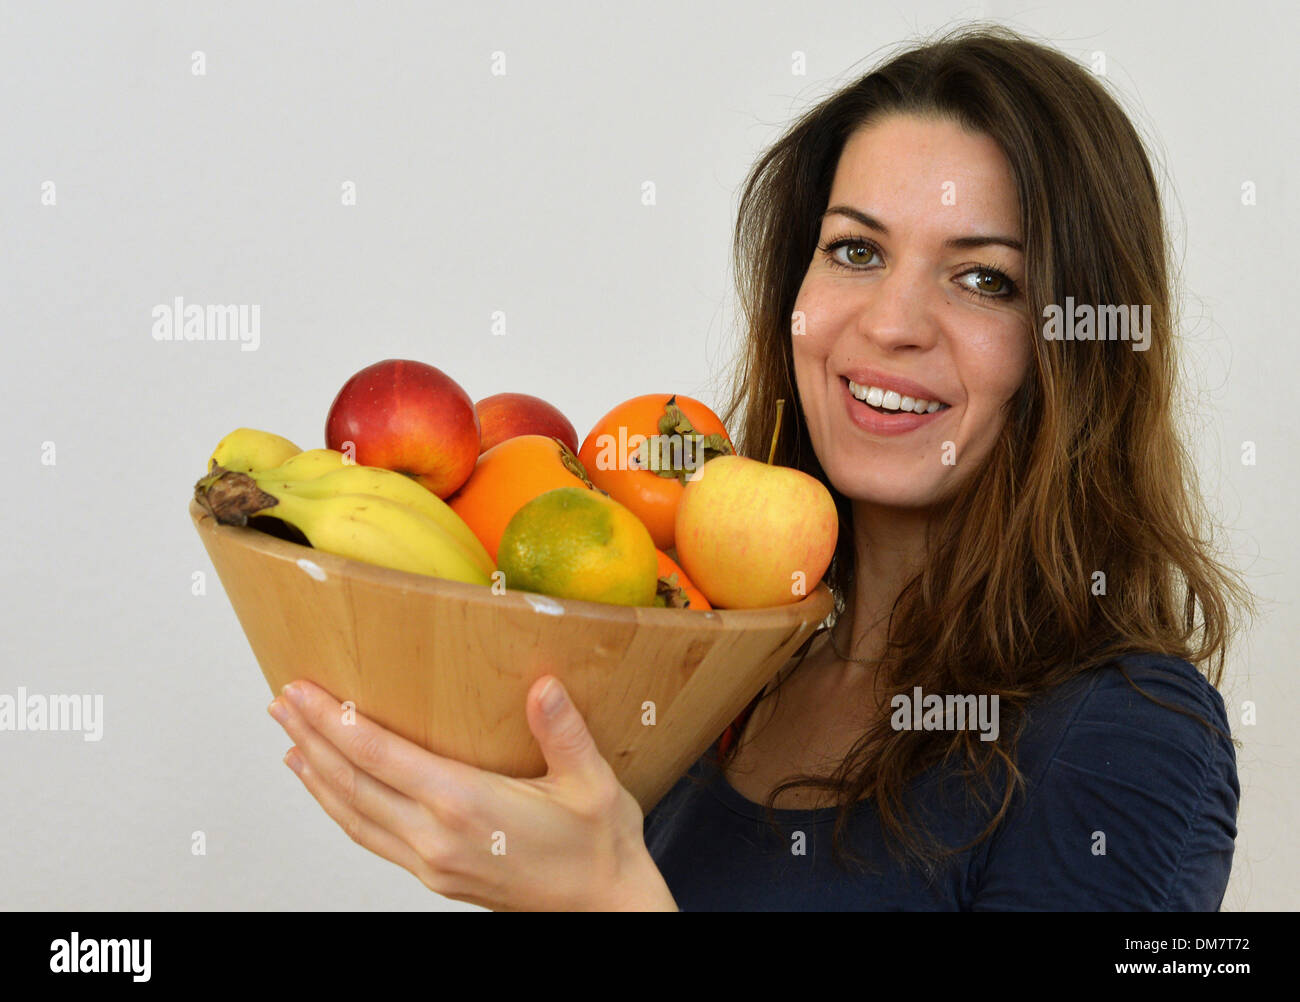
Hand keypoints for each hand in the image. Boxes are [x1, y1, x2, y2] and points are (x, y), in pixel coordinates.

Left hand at [267, 675, 677, 911]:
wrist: (605, 909)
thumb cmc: (598, 847)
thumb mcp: (592, 783)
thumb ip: (564, 732)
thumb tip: (544, 686)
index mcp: (467, 805)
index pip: (380, 756)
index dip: (334, 722)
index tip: (304, 691)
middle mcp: (437, 836)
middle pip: (352, 783)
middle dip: (311, 738)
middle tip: (281, 700)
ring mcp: (432, 861)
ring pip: (354, 815)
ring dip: (316, 775)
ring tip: (290, 739)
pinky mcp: (436, 875)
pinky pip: (372, 837)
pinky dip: (341, 809)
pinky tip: (331, 790)